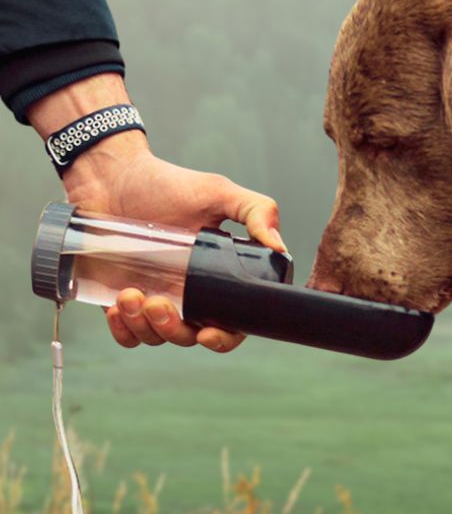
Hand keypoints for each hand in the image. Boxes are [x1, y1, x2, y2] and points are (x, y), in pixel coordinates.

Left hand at [29, 75, 285, 351]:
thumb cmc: (165, 184)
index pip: (231, 323)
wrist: (111, 176)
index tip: (206, 333)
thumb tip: (279, 246)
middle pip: (190, 336)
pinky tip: (119, 305)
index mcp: (217, 278)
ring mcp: (155, 299)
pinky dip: (122, 329)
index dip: (223, 337)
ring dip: (144, 326)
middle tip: (158, 303)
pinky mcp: (123, 301)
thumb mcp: (218, 192)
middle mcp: (189, 294)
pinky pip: (126, 334)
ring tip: (131, 294)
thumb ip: (257, 211)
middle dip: (173, 330)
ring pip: (155, 337)